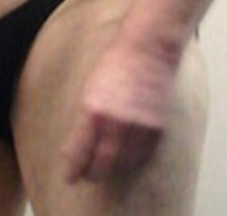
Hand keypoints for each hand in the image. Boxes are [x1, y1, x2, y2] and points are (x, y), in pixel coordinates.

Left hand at [62, 40, 176, 183]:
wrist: (147, 48)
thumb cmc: (115, 63)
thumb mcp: (90, 88)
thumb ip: (86, 118)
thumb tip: (81, 144)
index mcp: (93, 110)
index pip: (79, 153)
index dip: (73, 170)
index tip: (69, 177)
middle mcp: (115, 122)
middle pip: (101, 165)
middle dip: (92, 174)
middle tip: (88, 174)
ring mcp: (137, 126)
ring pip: (123, 164)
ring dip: (114, 168)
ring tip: (108, 165)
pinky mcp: (156, 127)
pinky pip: (143, 156)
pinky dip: (133, 160)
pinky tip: (127, 156)